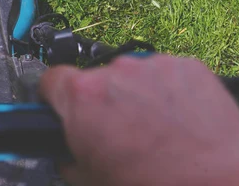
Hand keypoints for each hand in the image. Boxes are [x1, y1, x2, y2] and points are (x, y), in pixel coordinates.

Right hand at [39, 54, 238, 185]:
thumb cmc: (154, 185)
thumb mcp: (89, 180)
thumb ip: (67, 156)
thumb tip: (66, 151)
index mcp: (82, 96)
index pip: (51, 79)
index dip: (53, 96)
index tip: (61, 105)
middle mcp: (115, 71)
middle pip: (95, 78)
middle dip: (101, 101)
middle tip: (118, 132)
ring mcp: (153, 65)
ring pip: (132, 75)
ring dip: (136, 94)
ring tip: (154, 128)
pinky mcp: (187, 66)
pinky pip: (166, 74)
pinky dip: (168, 92)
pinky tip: (177, 120)